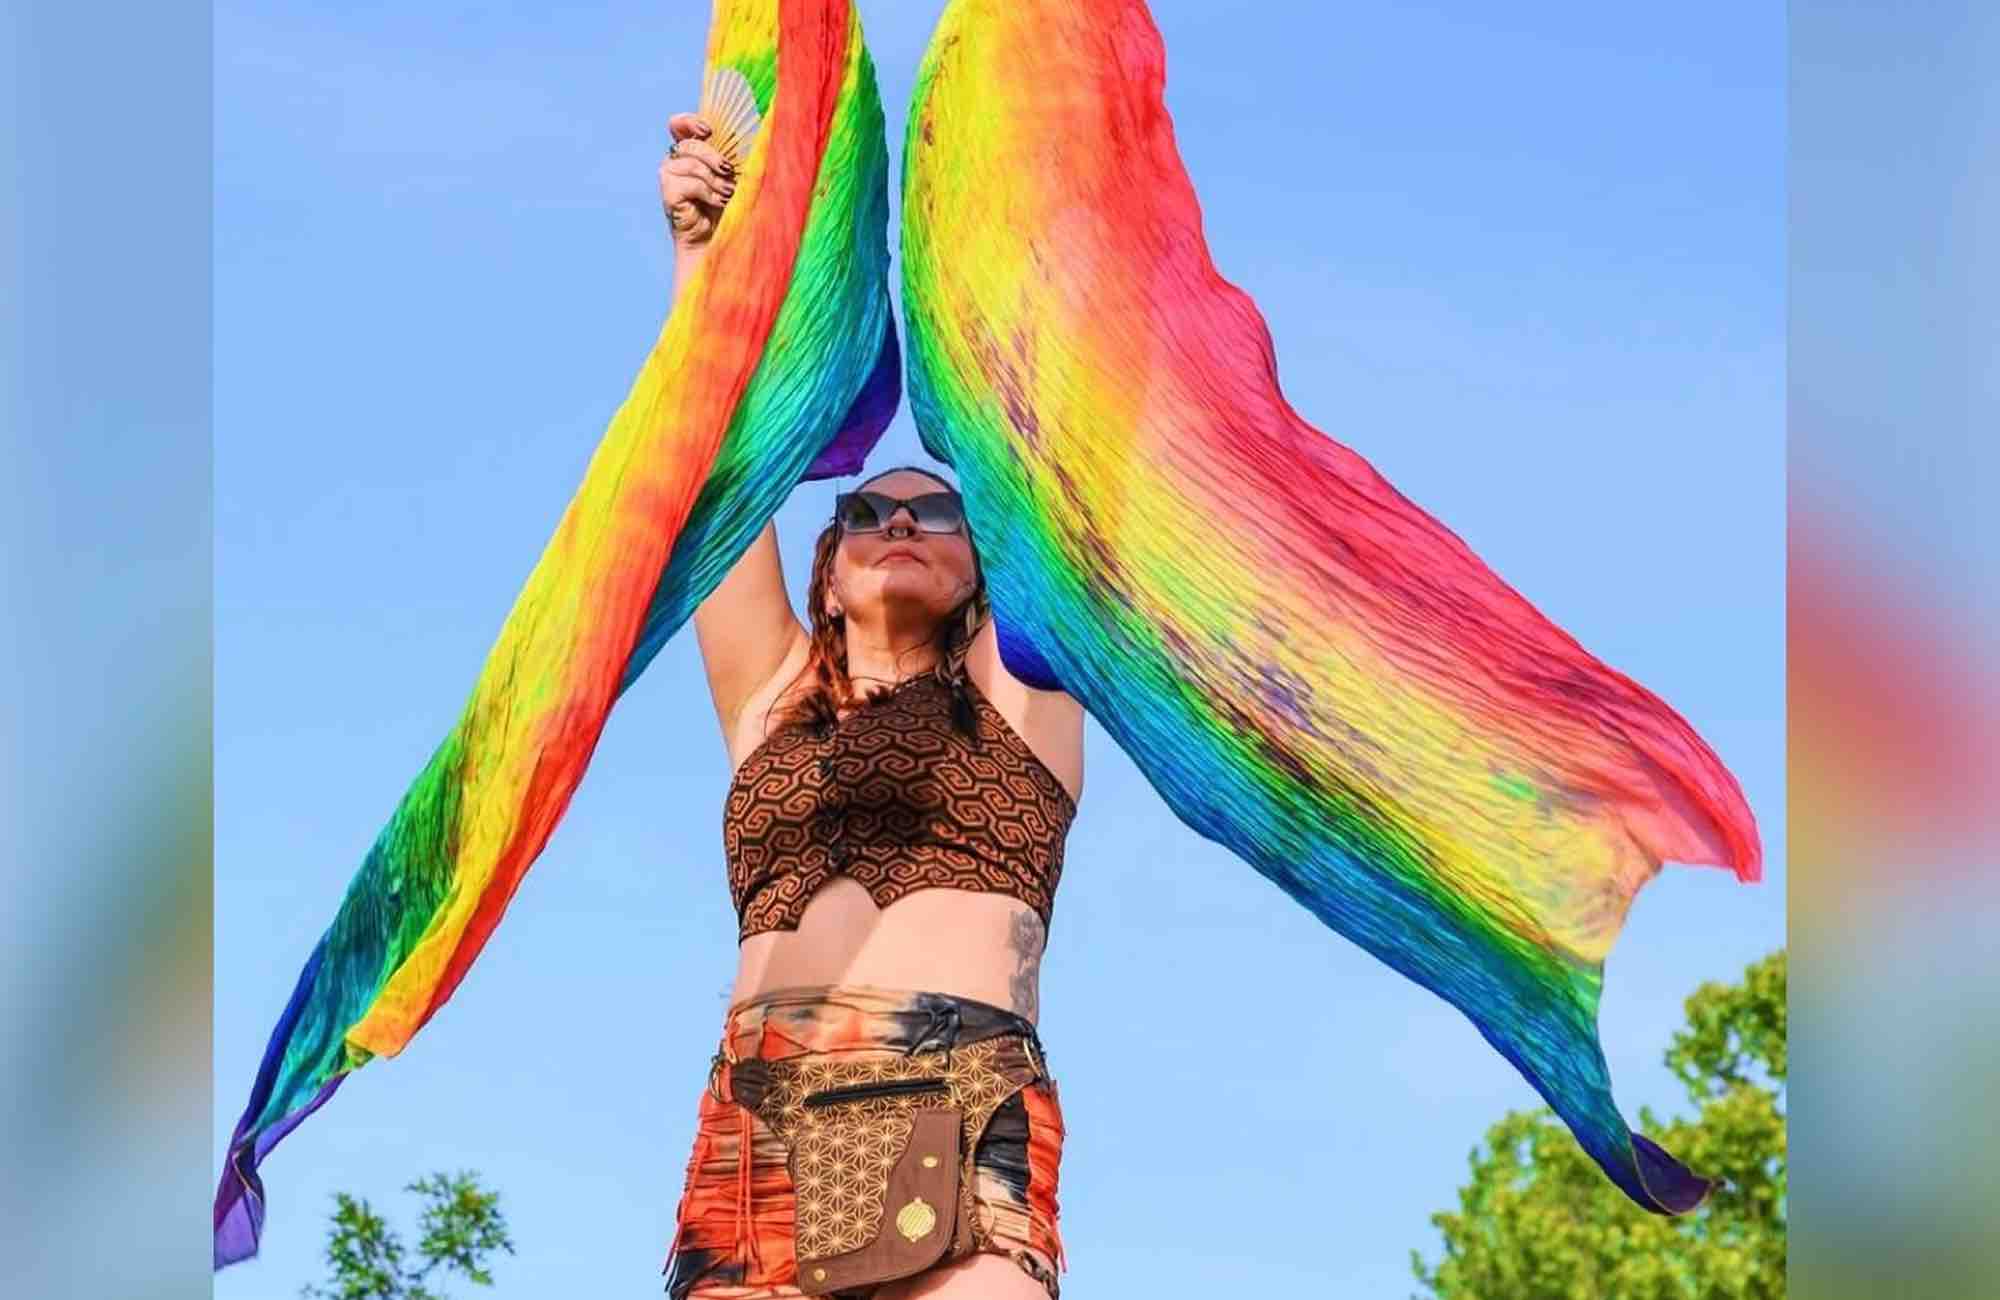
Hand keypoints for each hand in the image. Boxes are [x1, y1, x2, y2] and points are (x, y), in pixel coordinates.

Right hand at [660, 112, 736, 251]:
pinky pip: (688, 183)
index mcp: (689, 151)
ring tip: (727, 192)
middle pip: (689, 143)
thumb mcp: (733, 174)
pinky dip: (708, 192)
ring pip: (690, 163)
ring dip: (714, 179)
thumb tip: (748, 135)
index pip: (678, 125)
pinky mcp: (668, 194)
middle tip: (729, 171)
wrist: (721, 237)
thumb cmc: (729, 204)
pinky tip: (717, 201)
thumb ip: (731, 154)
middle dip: (713, 156)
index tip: (708, 131)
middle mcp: (675, 161)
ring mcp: (668, 177)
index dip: (689, 122)